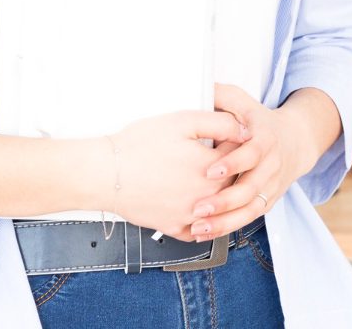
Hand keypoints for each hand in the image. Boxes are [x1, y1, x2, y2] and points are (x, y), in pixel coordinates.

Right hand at [108, 109, 243, 238]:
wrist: (105, 173)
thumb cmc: (139, 145)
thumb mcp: (183, 121)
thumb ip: (221, 123)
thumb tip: (246, 130)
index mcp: (213, 168)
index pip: (241, 154)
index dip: (234, 140)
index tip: (224, 135)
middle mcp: (207, 196)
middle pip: (234, 183)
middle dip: (229, 167)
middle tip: (213, 154)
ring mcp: (191, 216)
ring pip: (219, 209)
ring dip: (219, 195)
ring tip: (202, 177)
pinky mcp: (173, 227)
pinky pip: (198, 230)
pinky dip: (202, 221)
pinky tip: (196, 207)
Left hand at [187, 84, 329, 240]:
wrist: (294, 142)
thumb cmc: (259, 120)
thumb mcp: (244, 101)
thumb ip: (222, 95)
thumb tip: (201, 85)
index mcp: (265, 139)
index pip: (251, 153)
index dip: (233, 162)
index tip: (210, 170)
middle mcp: (271, 165)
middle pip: (250, 187)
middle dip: (224, 200)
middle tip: (198, 207)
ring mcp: (271, 186)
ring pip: (250, 208)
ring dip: (224, 220)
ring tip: (198, 226)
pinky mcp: (267, 201)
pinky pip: (249, 218)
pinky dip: (228, 227)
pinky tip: (205, 232)